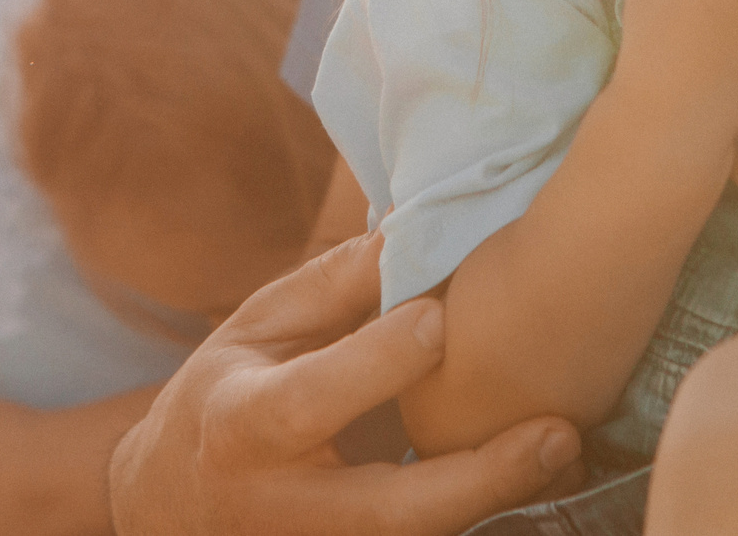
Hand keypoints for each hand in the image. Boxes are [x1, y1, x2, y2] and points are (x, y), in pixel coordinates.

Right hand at [109, 231, 581, 535]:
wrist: (171, 508)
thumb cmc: (222, 396)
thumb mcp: (254, 329)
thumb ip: (331, 288)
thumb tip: (408, 231)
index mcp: (241, 425)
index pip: (309, 401)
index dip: (377, 363)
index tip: (442, 315)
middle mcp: (281, 506)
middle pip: (387, 512)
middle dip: (477, 478)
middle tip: (557, 432)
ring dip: (497, 502)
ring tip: (567, 453)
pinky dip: (481, 516)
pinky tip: (540, 478)